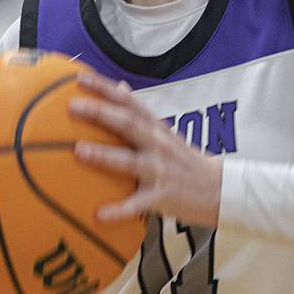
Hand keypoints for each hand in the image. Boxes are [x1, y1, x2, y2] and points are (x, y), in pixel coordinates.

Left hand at [69, 72, 223, 227]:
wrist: (221, 189)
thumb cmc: (186, 160)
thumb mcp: (165, 132)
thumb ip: (141, 113)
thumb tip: (120, 86)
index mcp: (157, 128)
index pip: (129, 102)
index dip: (105, 89)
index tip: (80, 78)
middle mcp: (158, 144)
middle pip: (128, 124)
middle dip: (101, 113)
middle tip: (72, 106)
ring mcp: (160, 171)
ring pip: (130, 161)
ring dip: (104, 156)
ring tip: (78, 151)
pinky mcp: (162, 197)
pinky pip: (137, 205)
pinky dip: (119, 210)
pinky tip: (99, 215)